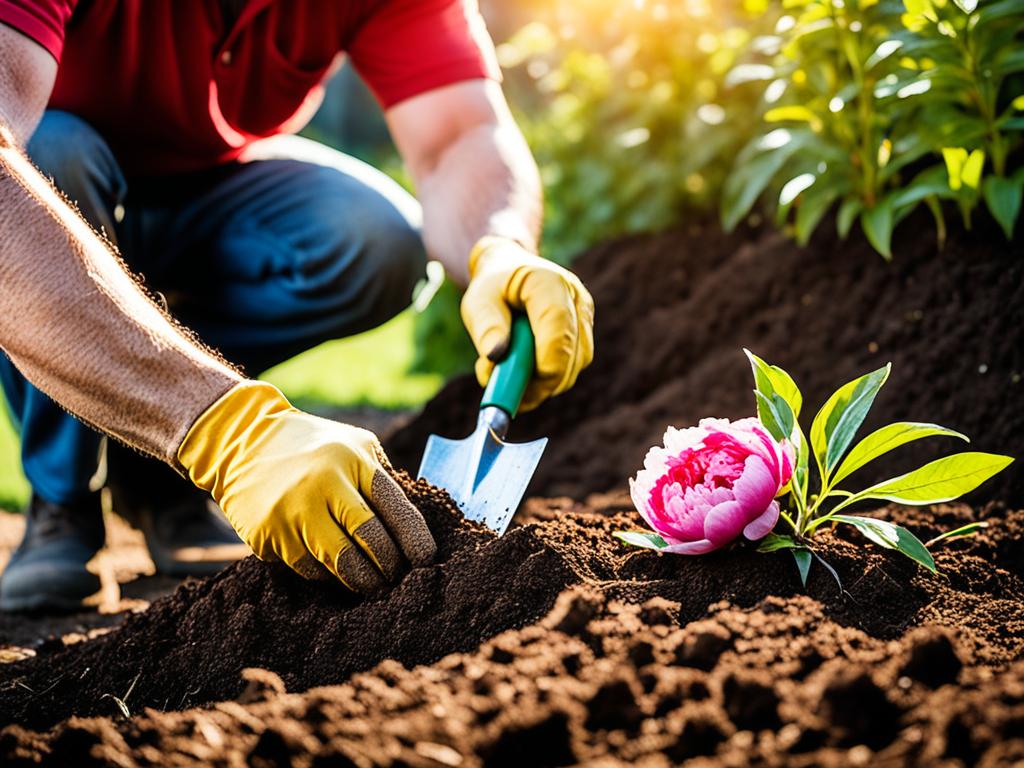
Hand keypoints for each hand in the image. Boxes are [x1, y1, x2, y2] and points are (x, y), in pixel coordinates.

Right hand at [177, 382, 435, 592]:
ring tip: (371, 582)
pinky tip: (330, 564)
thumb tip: (412, 528)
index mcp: (353, 461)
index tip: (426, 561)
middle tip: (396, 579)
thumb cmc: (313, 445)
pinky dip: (325, 572)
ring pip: (340, 564)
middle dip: (390, 568)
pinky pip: (308, 568)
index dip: (416, 541)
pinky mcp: (268, 534)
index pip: (396, 509)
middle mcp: (324, 485)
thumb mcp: (354, 444)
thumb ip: (382, 478)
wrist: (242, 440)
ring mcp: (293, 512)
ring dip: (361, 579)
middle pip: (371, 543)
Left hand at [461, 237, 594, 411]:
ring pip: (573, 369)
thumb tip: (496, 357)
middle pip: (573, 356)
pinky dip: (545, 380)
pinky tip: (521, 369)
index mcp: (550, 282)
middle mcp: (577, 300)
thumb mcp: (477, 301)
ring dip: (540, 383)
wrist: (510, 273)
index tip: (517, 386)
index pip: (559, 326)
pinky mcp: (584, 337)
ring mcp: (585, 319)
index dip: (544, 362)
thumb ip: (486, 326)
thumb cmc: (493, 288)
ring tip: (506, 370)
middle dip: (539, 383)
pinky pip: (570, 370)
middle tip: (502, 390)